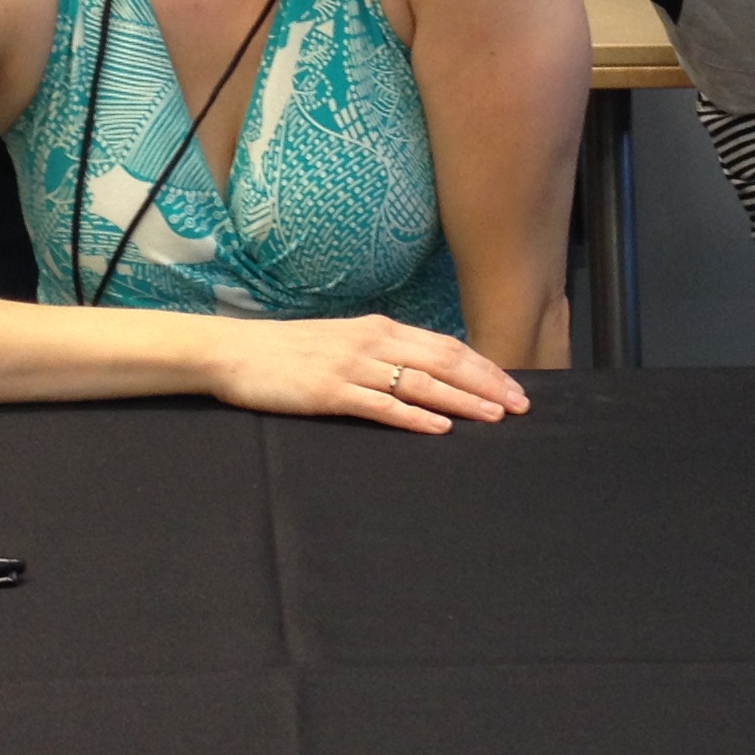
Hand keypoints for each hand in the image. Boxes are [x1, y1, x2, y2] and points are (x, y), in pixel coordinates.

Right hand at [211, 314, 529, 435]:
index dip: (484, 367)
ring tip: (494, 416)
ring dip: (462, 400)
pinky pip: (380, 404)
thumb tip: (426, 372)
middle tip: (520, 405)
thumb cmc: (290, 351)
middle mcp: (372, 341)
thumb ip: (383, 352)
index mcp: (379, 328)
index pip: (445, 346)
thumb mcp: (344, 341)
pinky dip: (414, 415)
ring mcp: (351, 366)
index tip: (513, 387)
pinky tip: (438, 426)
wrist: (235, 352)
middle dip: (486, 383)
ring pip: (420, 382)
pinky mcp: (329, 391)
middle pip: (443, 361)